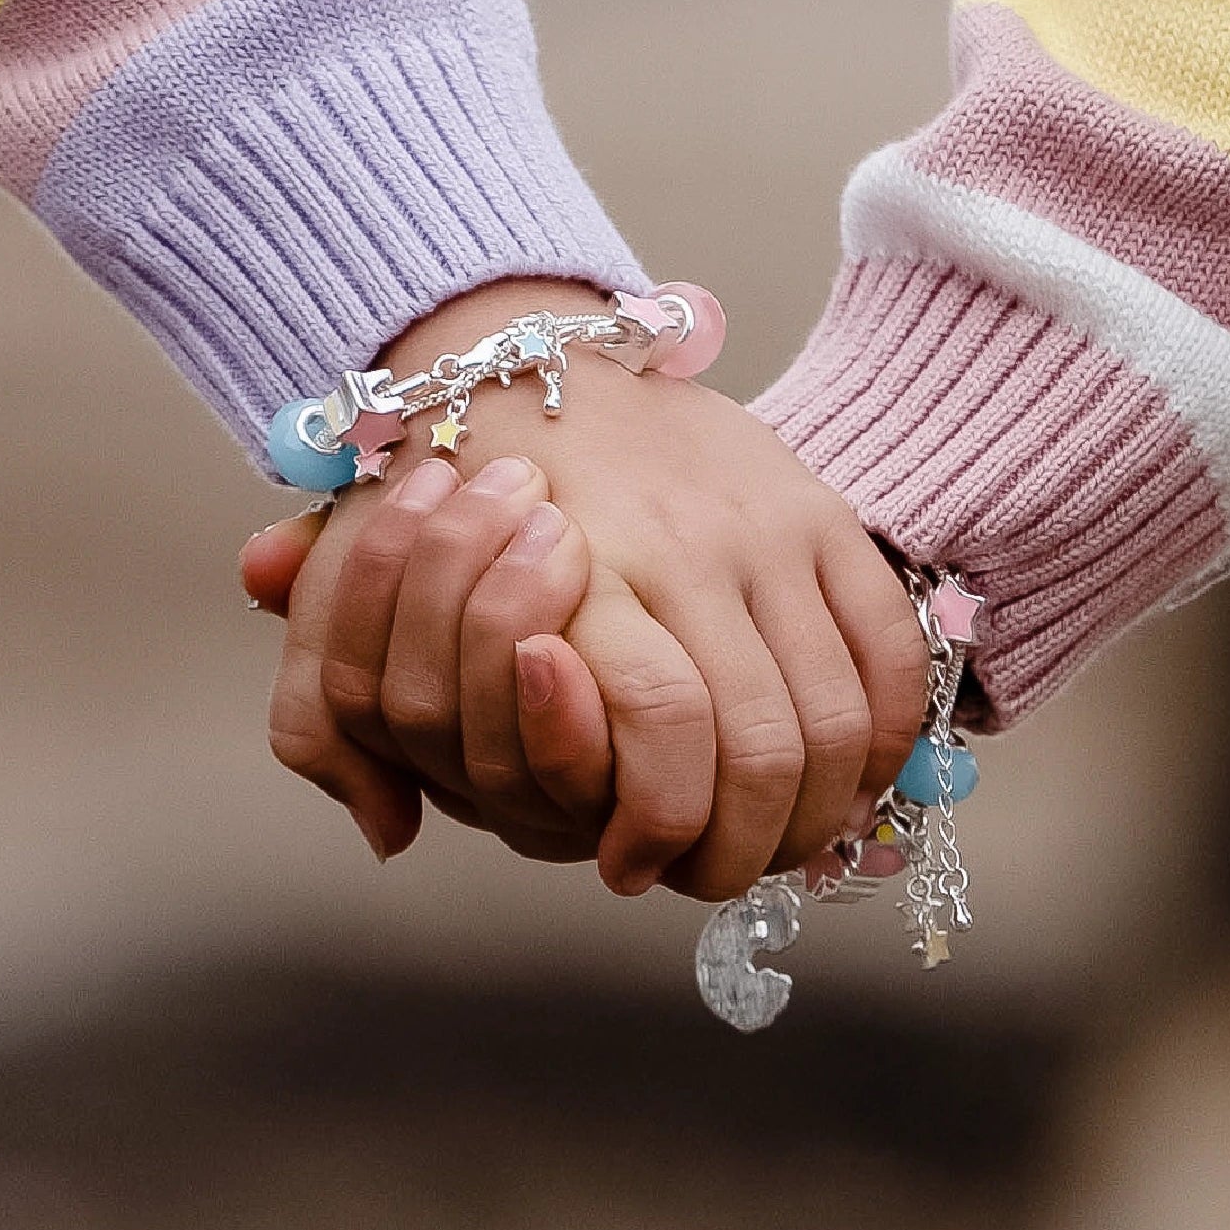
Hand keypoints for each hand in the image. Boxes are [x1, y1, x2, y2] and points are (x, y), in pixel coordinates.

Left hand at [253, 277, 928, 903]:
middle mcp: (686, 549)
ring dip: (815, 810)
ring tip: (773, 839)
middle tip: (709, 872)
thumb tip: (385, 832)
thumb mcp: (362, 594)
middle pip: (763, 749)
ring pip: (837, 717)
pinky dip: (885, 736)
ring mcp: (767, 529)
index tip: (627, 864)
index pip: (662, 724)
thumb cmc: (445, 492)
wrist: (526, 358)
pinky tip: (846, 776)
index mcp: (579, 572)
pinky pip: (890, 649)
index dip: (659, 825)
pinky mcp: (822, 512)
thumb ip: (339, 712)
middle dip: (743, 848)